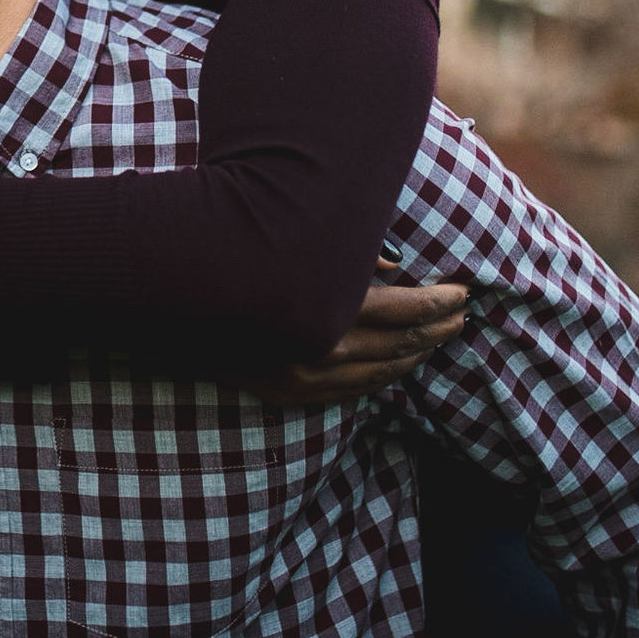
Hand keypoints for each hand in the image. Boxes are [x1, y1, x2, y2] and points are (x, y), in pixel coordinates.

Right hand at [238, 266, 468, 406]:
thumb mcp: (292, 244)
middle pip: (399, 343)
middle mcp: (318, 349)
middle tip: (464, 313)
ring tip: (444, 336)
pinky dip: (387, 375)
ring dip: (419, 353)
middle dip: (438, 328)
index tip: (463, 292)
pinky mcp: (292, 394)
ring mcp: (305, 378)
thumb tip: (397, 266)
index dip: (437, 302)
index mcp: (322, 308)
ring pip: (384, 371)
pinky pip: (357, 390)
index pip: (401, 310)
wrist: (174, 300)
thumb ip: (347, 255)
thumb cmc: (239, 257)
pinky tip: (403, 361)